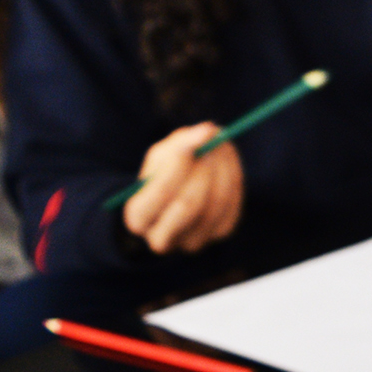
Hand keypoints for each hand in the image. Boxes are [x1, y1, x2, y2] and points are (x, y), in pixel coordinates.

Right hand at [123, 123, 243, 253]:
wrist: (182, 191)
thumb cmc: (166, 170)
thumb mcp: (164, 153)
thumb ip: (183, 141)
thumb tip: (209, 131)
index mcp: (138, 217)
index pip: (158, 194)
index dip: (176, 166)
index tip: (190, 142)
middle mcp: (162, 238)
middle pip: (188, 203)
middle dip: (203, 169)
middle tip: (212, 142)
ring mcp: (193, 241)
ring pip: (215, 205)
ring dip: (223, 171)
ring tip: (220, 147)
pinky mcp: (219, 233)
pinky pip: (232, 205)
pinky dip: (233, 179)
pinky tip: (226, 163)